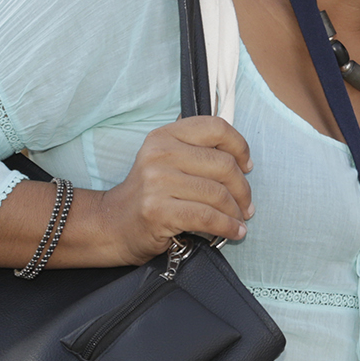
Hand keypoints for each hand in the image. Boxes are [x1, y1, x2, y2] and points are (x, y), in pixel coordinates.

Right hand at [90, 116, 254, 263]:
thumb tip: (242, 159)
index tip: (247, 166)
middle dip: (243, 189)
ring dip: (236, 212)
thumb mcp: (167, 161)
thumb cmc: (150, 194)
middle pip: (224, 165)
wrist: (112, 224)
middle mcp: (160, 154)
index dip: (240, 146)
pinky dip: (227, 226)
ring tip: (240, 220)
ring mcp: (157, 182)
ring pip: (218, 194)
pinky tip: (234, 232)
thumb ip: (197, 151)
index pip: (216, 128)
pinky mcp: (158, 210)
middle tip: (246, 205)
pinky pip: (207, 217)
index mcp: (165, 136)